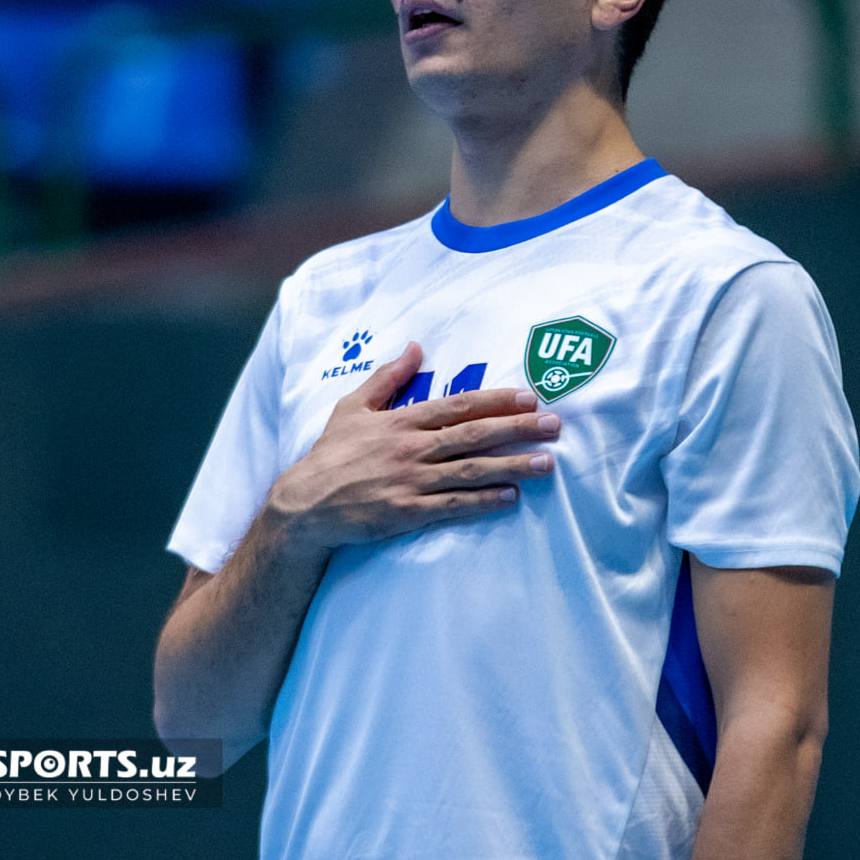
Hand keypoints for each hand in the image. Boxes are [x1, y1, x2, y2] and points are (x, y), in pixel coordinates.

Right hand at [267, 342, 559, 549]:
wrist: (304, 504)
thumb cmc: (331, 453)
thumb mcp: (352, 406)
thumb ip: (387, 377)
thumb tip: (416, 346)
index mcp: (401, 420)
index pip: (457, 406)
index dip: (496, 400)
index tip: (529, 396)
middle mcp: (410, 448)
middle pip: (473, 435)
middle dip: (517, 429)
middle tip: (555, 425)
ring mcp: (410, 481)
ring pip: (470, 471)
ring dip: (512, 466)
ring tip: (546, 463)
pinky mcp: (407, 513)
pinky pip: (453, 505)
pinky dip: (483, 501)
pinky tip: (511, 497)